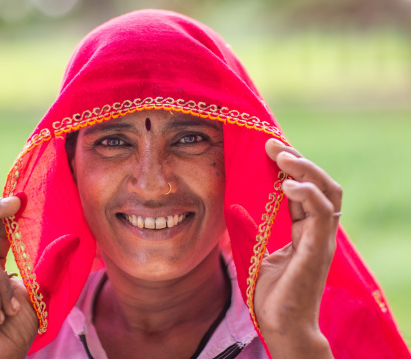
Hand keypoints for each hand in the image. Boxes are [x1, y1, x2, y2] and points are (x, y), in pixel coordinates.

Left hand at [254, 139, 340, 358]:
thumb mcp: (257, 253)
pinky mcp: (318, 250)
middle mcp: (317, 231)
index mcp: (305, 230)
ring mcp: (321, 239)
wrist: (282, 326)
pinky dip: (307, 194)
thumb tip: (235, 206)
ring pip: (327, 192)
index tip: (268, 149)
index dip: (290, 167)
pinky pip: (321, 214)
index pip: (304, 190)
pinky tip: (287, 184)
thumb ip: (252, 229)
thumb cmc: (272, 294)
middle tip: (273, 144)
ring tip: (281, 156)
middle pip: (322, 184)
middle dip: (299, 160)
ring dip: (305, 169)